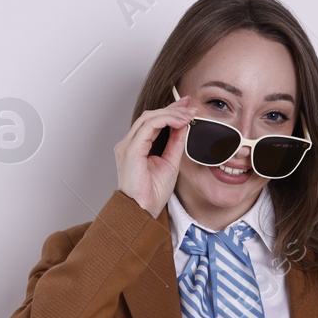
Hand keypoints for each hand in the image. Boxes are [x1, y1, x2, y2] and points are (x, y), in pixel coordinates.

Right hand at [116, 94, 194, 217]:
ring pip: (150, 118)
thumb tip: (184, 126)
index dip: (170, 112)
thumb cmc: (152, 193)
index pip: (153, 122)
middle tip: (190, 106)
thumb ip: (175, 143)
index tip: (187, 108)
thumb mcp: (170, 162)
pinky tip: (180, 122)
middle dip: (172, 108)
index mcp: (136, 147)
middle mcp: (129, 143)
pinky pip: (149, 126)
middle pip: (151, 116)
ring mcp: (128, 145)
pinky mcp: (131, 149)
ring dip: (171, 113)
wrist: (142, 211)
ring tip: (189, 115)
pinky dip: (166, 120)